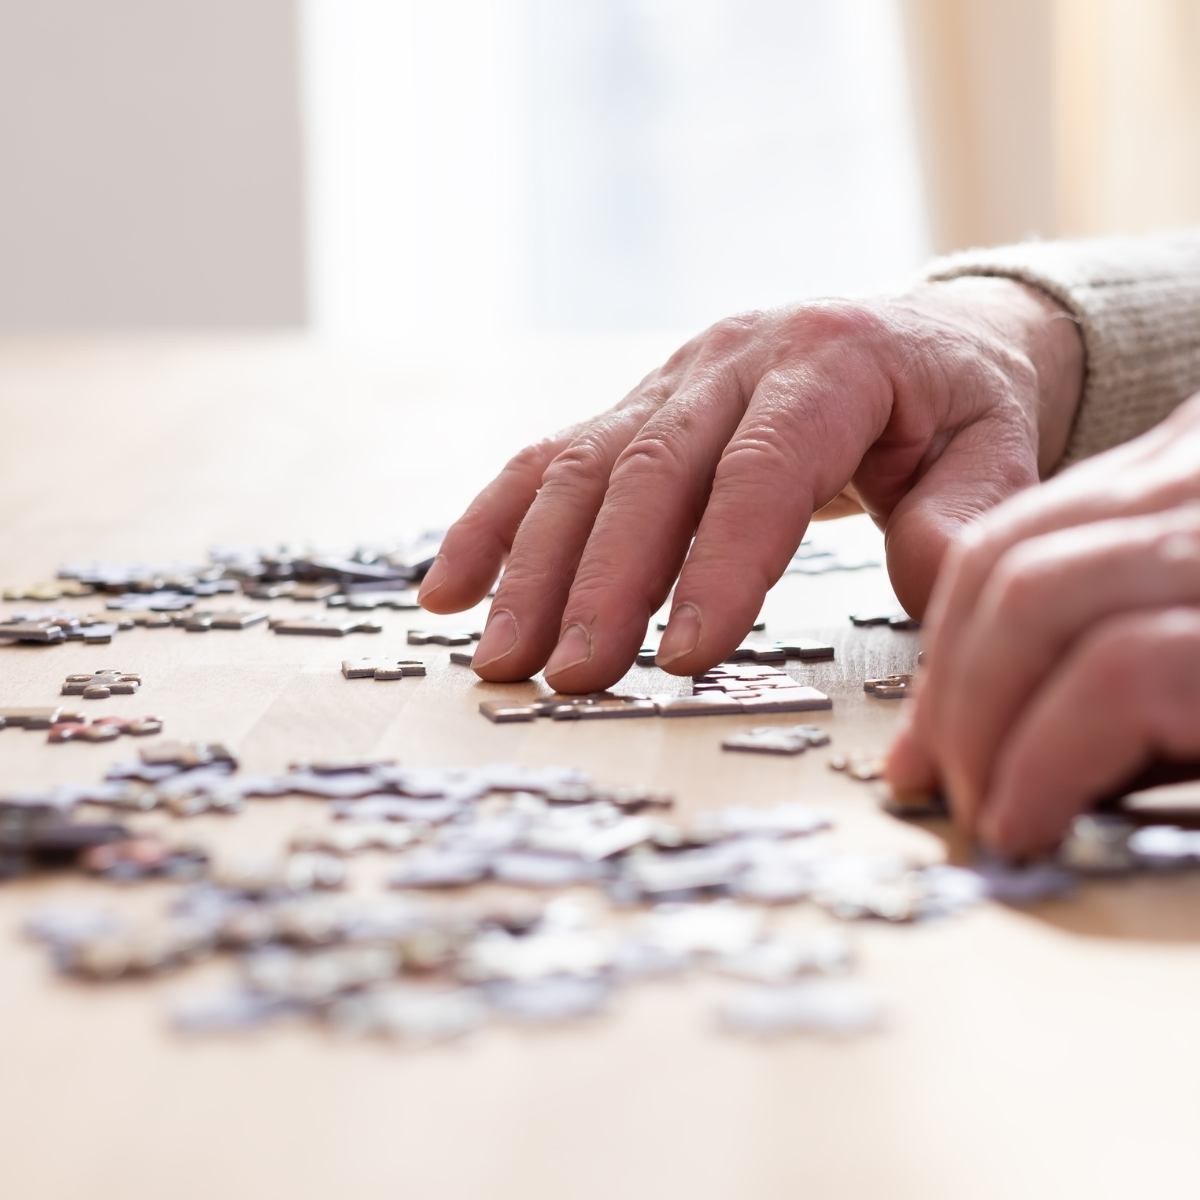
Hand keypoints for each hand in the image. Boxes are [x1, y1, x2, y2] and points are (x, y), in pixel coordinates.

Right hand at [420, 277, 1083, 691]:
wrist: (913, 336)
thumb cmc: (954, 404)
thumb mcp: (996, 447)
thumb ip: (964, 517)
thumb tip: (930, 595)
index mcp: (829, 362)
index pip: (762, 469)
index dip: (720, 563)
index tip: (685, 657)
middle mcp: (730, 361)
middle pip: (648, 470)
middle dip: (603, 581)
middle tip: (573, 679)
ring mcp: (668, 380)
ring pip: (580, 467)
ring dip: (531, 567)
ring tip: (503, 660)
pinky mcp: (631, 410)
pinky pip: (545, 460)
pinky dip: (492, 525)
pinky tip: (448, 591)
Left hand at [888, 395, 1199, 855]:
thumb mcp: (1174, 637)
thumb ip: (1082, 648)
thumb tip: (942, 744)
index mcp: (1178, 480)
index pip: (1016, 538)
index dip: (950, 644)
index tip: (923, 735)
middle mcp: (1195, 488)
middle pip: (1008, 559)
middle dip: (950, 685)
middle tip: (933, 778)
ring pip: (1037, 598)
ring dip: (982, 723)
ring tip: (982, 808)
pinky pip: (1116, 673)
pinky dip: (1047, 760)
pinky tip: (1029, 818)